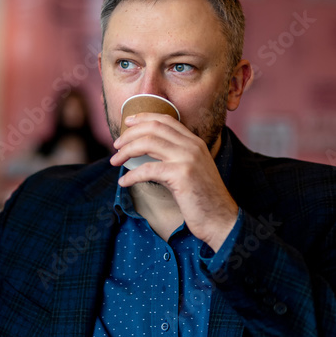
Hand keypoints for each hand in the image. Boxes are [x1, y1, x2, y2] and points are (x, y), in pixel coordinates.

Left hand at [111, 113, 238, 251]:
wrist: (220, 219)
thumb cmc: (202, 199)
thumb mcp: (191, 170)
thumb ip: (174, 157)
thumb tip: (144, 153)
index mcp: (195, 142)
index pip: (166, 119)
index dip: (144, 117)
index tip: (128, 123)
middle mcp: (192, 146)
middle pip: (154, 127)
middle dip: (130, 134)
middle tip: (116, 145)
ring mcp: (188, 158)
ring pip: (148, 143)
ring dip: (127, 151)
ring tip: (115, 161)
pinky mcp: (181, 175)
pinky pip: (148, 169)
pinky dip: (131, 176)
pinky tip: (124, 182)